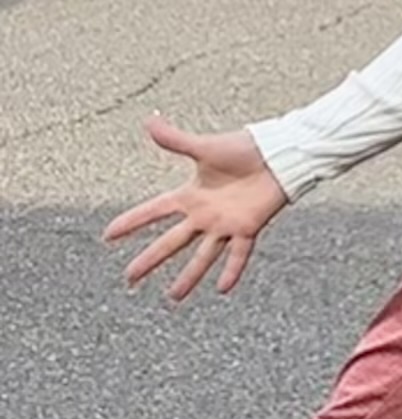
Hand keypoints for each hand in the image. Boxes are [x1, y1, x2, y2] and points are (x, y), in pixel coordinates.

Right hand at [106, 119, 286, 302]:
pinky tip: (222, 289)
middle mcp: (204, 214)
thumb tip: (148, 120)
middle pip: (171, 242)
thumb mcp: (204, 146)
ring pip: (202, 256)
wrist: (279, 152)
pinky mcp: (249, 227)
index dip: (130, 222)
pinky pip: (239, 254)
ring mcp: (225, 224)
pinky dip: (232, 270)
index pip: (152, 212)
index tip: (106, 236)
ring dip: (188, 276)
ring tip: (173, 298)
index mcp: (190, 195)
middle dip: (149, 261)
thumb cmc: (244, 148)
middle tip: (129, 280)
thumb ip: (175, 139)